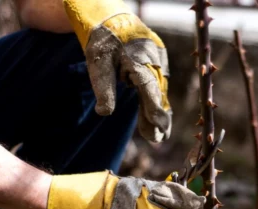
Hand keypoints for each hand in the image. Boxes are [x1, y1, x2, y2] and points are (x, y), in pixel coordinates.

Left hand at [63, 0, 170, 142]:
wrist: (113, 20)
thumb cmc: (103, 43)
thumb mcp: (97, 64)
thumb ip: (103, 88)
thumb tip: (104, 112)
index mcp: (138, 57)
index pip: (148, 86)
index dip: (154, 108)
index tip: (158, 127)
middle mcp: (153, 59)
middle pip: (157, 93)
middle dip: (158, 117)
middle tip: (158, 139)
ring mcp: (158, 62)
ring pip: (160, 91)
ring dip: (158, 113)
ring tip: (157, 135)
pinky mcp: (158, 65)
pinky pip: (158, 87)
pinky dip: (157, 102)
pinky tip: (156, 120)